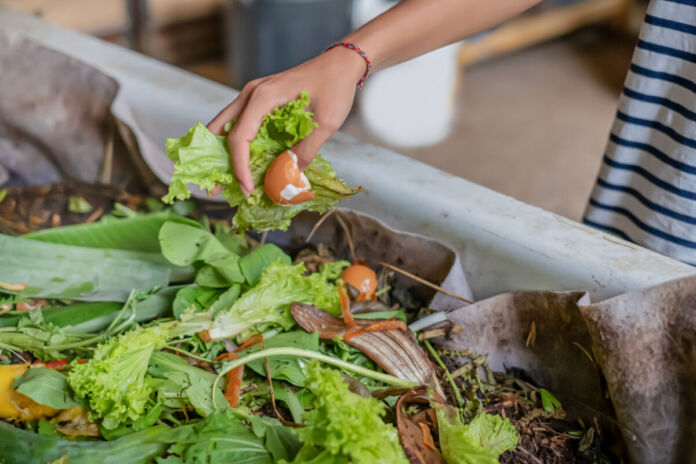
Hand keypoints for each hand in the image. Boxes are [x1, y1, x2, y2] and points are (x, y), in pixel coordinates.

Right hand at [207, 46, 365, 194]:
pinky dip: (236, 145)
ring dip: (223, 153)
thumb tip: (288, 176)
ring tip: (225, 180)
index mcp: (263, 97)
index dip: (240, 167)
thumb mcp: (326, 123)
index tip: (247, 188)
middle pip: (220, 129)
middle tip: (215, 189)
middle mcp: (251, 94)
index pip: (240, 137)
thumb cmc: (334, 87)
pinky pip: (239, 124)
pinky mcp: (259, 101)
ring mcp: (252, 96)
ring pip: (225, 126)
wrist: (339, 65)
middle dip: (216, 160)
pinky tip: (242, 164)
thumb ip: (305, 150)